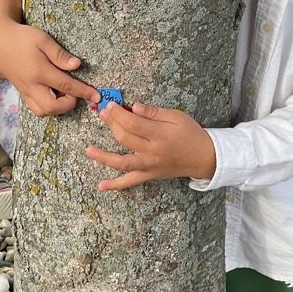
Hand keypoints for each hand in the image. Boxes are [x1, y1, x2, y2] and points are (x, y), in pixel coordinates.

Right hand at [0, 0, 99, 115]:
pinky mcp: (22, 93)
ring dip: (58, 107)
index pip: (66, 86)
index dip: (84, 92)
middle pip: (52, 107)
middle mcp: (31, 85)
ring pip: (43, 112)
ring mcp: (25, 91)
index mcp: (39, 71)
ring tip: (64, 92)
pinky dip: (48, 107)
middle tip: (75, 91)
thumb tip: (77, 65)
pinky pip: (36, 108)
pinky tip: (54, 93)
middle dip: (69, 104)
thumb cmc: (22, 37)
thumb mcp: (43, 40)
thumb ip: (60, 55)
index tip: (96, 95)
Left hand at [86, 102, 215, 190]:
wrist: (204, 157)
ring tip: (88, 150)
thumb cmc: (191, 133)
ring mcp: (149, 166)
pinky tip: (101, 186)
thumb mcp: (176, 117)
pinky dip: (115, 185)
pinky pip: (130, 182)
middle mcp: (152, 152)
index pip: (133, 122)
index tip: (111, 105)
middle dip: (111, 124)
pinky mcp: (149, 175)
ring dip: (103, 157)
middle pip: (125, 138)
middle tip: (103, 113)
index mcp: (160, 135)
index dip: (119, 113)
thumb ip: (154, 112)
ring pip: (122, 162)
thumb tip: (134, 106)